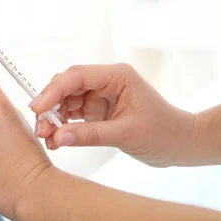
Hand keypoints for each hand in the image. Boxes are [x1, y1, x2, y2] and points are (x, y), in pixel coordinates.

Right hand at [32, 64, 195, 166]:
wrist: (182, 144)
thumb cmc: (163, 133)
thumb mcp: (126, 134)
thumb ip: (90, 135)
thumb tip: (57, 138)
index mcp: (117, 76)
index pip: (77, 76)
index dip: (53, 91)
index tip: (37, 108)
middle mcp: (106, 81)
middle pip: (67, 86)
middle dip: (50, 105)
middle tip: (40, 128)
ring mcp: (101, 95)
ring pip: (67, 100)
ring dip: (54, 117)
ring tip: (47, 137)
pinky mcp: (98, 109)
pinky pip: (73, 114)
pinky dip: (63, 125)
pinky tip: (56, 139)